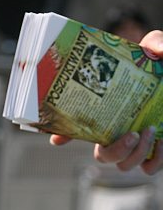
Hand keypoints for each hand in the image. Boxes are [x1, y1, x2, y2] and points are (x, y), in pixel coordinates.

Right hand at [50, 30, 162, 173]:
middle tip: (130, 133)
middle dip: (112, 150)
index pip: (79, 126)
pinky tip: (162, 142)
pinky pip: (149, 167)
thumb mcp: (160, 50)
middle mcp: (122, 129)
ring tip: (148, 131)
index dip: (63, 134)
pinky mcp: (158, 151)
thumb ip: (156, 42)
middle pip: (102, 155)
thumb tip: (151, 49)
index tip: (57, 138)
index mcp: (112, 108)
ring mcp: (139, 143)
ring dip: (132, 153)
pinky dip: (153, 160)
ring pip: (122, 165)